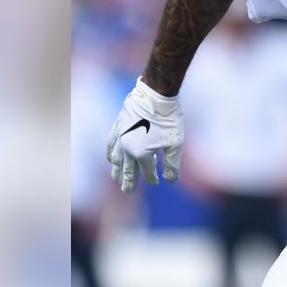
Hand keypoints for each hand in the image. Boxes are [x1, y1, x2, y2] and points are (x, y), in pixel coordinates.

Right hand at [106, 78, 183, 192]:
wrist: (156, 94)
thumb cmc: (168, 119)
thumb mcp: (175, 144)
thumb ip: (171, 165)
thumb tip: (169, 181)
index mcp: (141, 154)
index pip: (147, 171)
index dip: (153, 178)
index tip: (157, 182)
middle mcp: (127, 148)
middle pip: (127, 169)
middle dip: (128, 181)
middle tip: (127, 192)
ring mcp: (120, 137)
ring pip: (116, 158)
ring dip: (116, 170)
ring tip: (116, 179)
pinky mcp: (118, 126)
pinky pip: (111, 143)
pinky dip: (110, 153)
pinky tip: (111, 158)